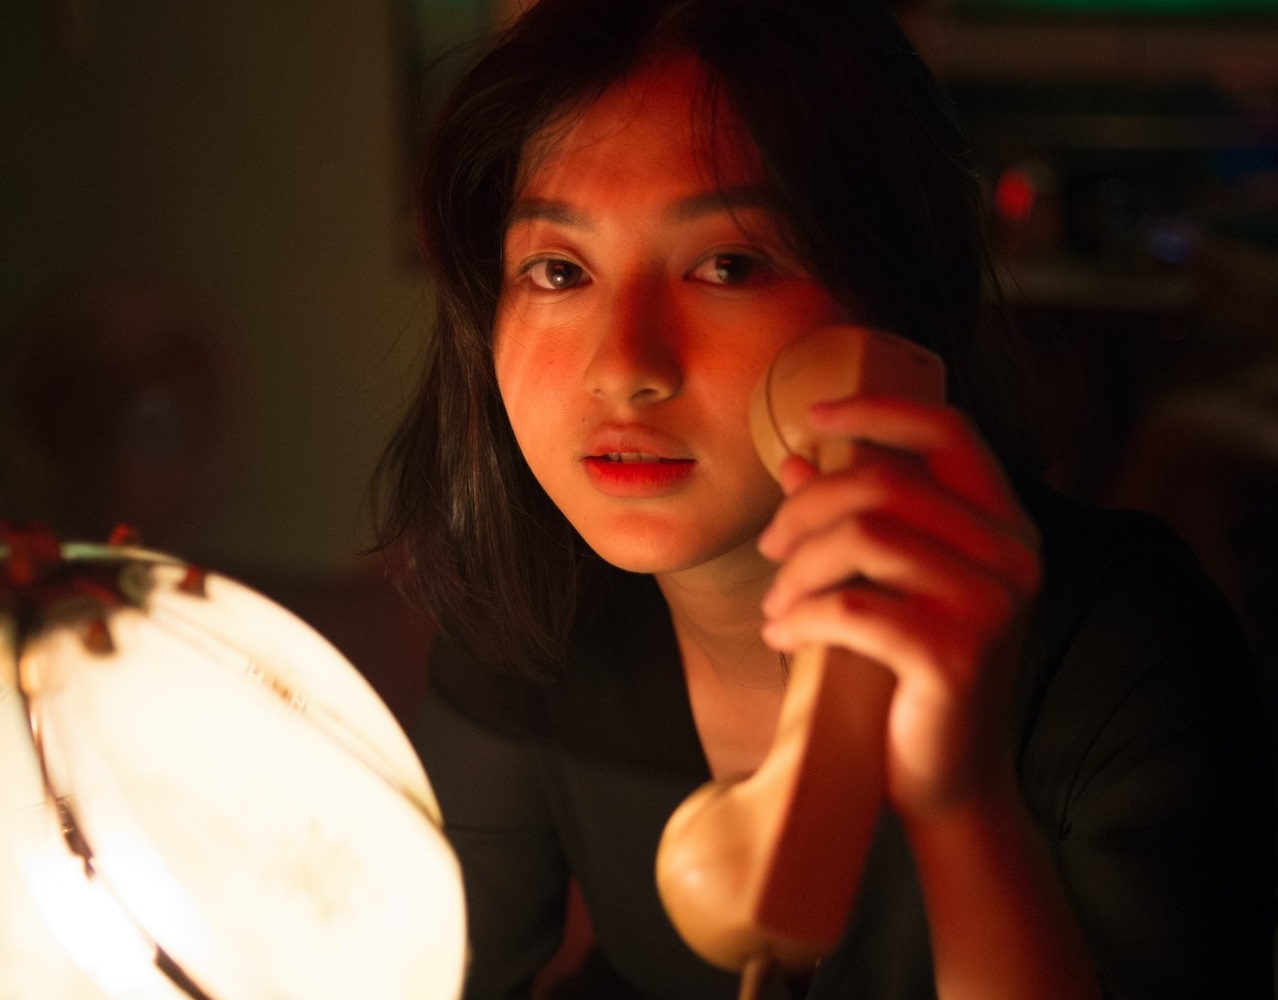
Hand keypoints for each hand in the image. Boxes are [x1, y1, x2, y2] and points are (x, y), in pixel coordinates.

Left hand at [756, 395, 1040, 818]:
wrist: (946, 779)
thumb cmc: (911, 674)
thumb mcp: (887, 585)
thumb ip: (856, 518)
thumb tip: (798, 460)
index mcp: (1004, 527)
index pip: (950, 432)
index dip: (880, 410)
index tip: (815, 416)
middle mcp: (1013, 556)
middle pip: (885, 484)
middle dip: (806, 509)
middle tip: (771, 547)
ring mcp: (992, 606)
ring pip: (863, 539)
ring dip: (796, 570)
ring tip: (776, 605)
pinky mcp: (957, 656)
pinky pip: (850, 608)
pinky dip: (799, 617)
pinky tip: (782, 638)